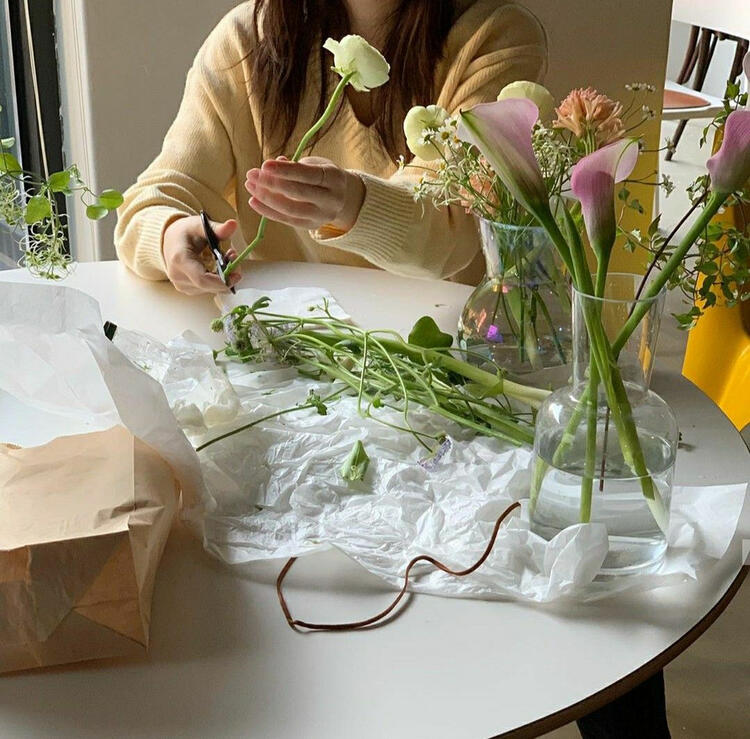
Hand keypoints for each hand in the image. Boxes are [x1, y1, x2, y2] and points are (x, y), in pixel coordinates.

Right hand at [162, 215, 240, 294]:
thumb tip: (233, 224)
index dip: (222, 280)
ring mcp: (183, 286)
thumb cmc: (184, 232)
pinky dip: (218, 280)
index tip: (237, 273)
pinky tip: (218, 266)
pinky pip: (209, 289)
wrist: (170, 241)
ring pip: (212, 289)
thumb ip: (217, 228)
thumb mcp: (200, 225)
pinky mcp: (188, 290)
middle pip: (210, 286)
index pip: (203, 279)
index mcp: (180, 260)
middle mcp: (178, 277)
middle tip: (234, 257)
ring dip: (224, 276)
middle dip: (227, 275)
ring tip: (226, 258)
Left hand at [245, 156, 365, 231]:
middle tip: (252, 174)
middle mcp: (331, 200)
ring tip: (250, 186)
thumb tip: (270, 167)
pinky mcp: (310, 226)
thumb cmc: (322, 176)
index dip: (285, 170)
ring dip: (266, 198)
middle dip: (272, 183)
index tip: (264, 165)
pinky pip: (286, 220)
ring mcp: (321, 216)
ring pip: (291, 210)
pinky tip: (253, 201)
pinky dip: (267, 211)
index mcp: (334, 178)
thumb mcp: (314, 164)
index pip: (308, 175)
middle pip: (298, 193)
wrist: (340, 198)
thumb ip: (294, 165)